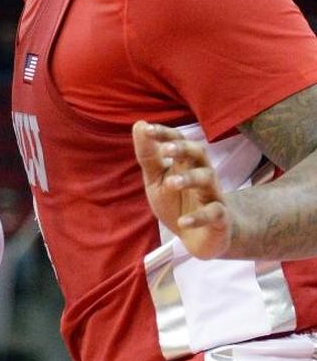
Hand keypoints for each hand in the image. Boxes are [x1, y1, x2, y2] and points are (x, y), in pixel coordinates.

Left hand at [132, 121, 232, 259]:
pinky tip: (184, 221)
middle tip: (166, 150)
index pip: (178, 140)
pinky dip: (199, 217)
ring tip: (172, 183)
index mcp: (185, 163)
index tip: (147, 129)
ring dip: (190, 179)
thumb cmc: (177, 201)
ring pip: (208, 179)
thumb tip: (139, 124)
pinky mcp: (220, 218)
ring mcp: (212, 195)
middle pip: (199, 153)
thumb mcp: (157, 179)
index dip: (164, 134)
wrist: (199, 237)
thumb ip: (149, 156)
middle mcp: (202, 174)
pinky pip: (214, 214)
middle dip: (183, 148)